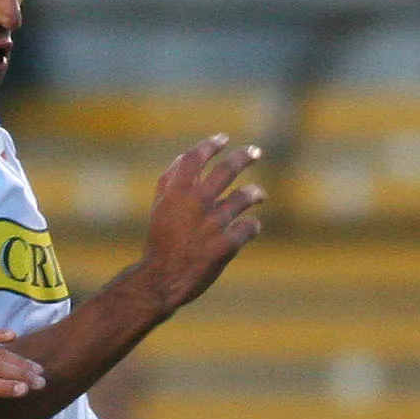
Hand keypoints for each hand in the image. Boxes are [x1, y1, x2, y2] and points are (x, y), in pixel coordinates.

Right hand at [139, 135, 265, 312]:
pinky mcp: (226, 245)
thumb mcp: (159, 208)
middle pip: (227, 169)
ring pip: (244, 197)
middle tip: (256, 151)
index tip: (223, 139)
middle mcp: (197, 203)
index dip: (210, 145)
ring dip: (254, 193)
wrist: (161, 279)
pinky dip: (251, 225)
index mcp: (177, 192)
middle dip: (244, 157)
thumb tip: (184, 158)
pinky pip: (248, 227)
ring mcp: (214, 223)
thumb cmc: (160, 242)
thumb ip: (170, 181)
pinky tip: (251, 226)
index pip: (195, 157)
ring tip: (259, 194)